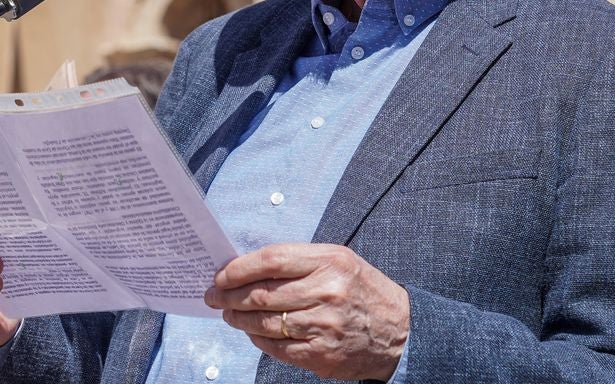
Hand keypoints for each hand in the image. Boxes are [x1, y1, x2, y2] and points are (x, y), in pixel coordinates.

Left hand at [204, 243, 409, 380]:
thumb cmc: (361, 289)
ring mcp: (324, 326)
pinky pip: (277, 347)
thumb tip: (247, 268)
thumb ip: (298, 262)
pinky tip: (252, 332)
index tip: (220, 274)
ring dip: (239, 318)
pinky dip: (258, 339)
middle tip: (214, 296)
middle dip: (229, 295)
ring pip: (265, 322)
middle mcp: (327, 292)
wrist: (400, 331)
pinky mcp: (322, 354)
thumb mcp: (338, 260)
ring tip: (229, 313)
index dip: (239, 268)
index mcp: (329, 261)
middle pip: (262, 294)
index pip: (271, 260)